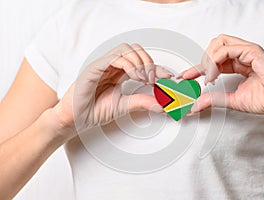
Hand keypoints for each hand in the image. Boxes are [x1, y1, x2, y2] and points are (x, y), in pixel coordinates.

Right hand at [52, 43, 172, 138]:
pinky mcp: (95, 67)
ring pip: (126, 49)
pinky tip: (135, 77)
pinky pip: (115, 57)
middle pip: (135, 50)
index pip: (141, 62)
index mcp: (118, 73)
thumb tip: (162, 104)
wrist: (74, 120)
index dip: (157, 67)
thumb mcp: (124, 106)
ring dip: (140, 62)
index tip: (168, 77)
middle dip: (149, 62)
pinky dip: (129, 65)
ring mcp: (103, 65)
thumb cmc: (93, 111)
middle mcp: (112, 66)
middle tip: (155, 78)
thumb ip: (142, 102)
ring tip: (145, 79)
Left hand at [180, 34, 263, 119]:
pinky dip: (216, 61)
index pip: (212, 60)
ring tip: (209, 77)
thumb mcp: (232, 100)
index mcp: (237, 63)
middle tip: (199, 76)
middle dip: (202, 61)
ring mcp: (247, 51)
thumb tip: (196, 104)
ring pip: (218, 42)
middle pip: (213, 45)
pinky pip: (226, 49)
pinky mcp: (252, 52)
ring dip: (208, 60)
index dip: (196, 67)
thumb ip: (213, 99)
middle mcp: (241, 55)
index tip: (185, 76)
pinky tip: (214, 75)